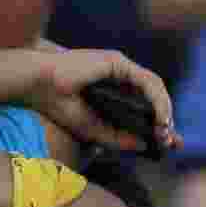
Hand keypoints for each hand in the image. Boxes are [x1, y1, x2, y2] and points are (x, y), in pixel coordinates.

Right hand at [26, 48, 181, 151]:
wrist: (36, 84)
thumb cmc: (56, 104)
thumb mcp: (91, 129)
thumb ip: (117, 138)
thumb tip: (145, 145)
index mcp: (108, 88)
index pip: (141, 103)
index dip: (156, 121)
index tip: (166, 142)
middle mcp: (116, 75)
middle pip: (152, 95)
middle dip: (165, 118)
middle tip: (169, 141)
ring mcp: (118, 66)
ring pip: (154, 88)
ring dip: (164, 111)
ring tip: (165, 132)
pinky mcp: (117, 62)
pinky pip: (147, 81)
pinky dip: (157, 100)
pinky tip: (159, 118)